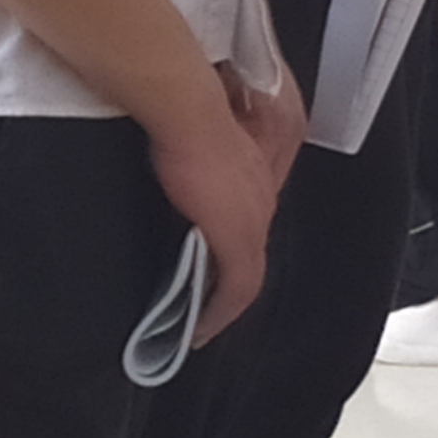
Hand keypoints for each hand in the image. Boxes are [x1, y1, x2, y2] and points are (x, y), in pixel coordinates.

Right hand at [149, 71, 284, 341]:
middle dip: (227, 267)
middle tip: (203, 291)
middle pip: (249, 241)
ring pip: (245, 268)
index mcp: (256, 169)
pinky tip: (202, 329)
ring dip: (223, 292)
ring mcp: (252, 217)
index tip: (212, 251)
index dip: (231, 233)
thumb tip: (176, 152)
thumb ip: (196, 147)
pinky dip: (221, 311)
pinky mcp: (237, 239)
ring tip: (202, 313)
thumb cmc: (191, 108)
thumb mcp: (199, 128)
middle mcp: (261, 195)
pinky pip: (237, 289)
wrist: (189, 111)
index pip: (251, 209)